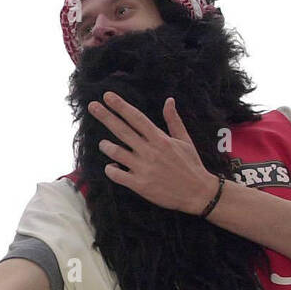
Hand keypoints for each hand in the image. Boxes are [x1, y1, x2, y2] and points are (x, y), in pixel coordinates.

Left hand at [88, 93, 220, 214]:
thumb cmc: (191, 165)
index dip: (121, 106)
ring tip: (103, 143)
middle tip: (92, 106)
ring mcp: (143, 168)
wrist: (198, 193)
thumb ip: (173, 121)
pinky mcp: (140, 185)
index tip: (107, 96)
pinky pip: (117, 175)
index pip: (136, 118)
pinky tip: (111, 166)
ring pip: (116, 152)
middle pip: (122, 130)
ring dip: (106, 146)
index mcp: (160, 139)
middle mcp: (150, 151)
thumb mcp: (185, 140)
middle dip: (105, 116)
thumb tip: (169, 100)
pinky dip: (110, 169)